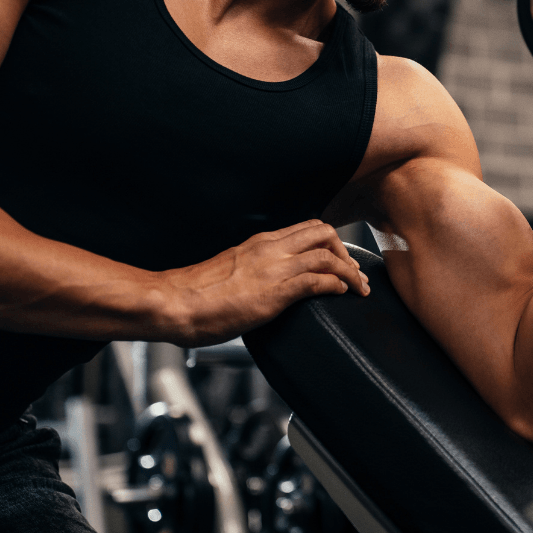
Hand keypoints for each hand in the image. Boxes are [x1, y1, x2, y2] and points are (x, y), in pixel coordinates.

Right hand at [159, 220, 368, 345]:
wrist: (174, 303)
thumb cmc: (196, 295)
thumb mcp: (232, 272)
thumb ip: (254, 271)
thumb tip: (265, 284)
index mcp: (260, 243)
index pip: (306, 229)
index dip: (331, 242)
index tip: (341, 259)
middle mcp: (270, 249)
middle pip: (324, 232)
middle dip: (346, 251)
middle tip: (354, 273)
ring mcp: (274, 268)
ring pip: (328, 254)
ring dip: (350, 271)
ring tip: (358, 288)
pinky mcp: (276, 291)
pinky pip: (319, 280)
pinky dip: (338, 285)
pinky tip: (342, 294)